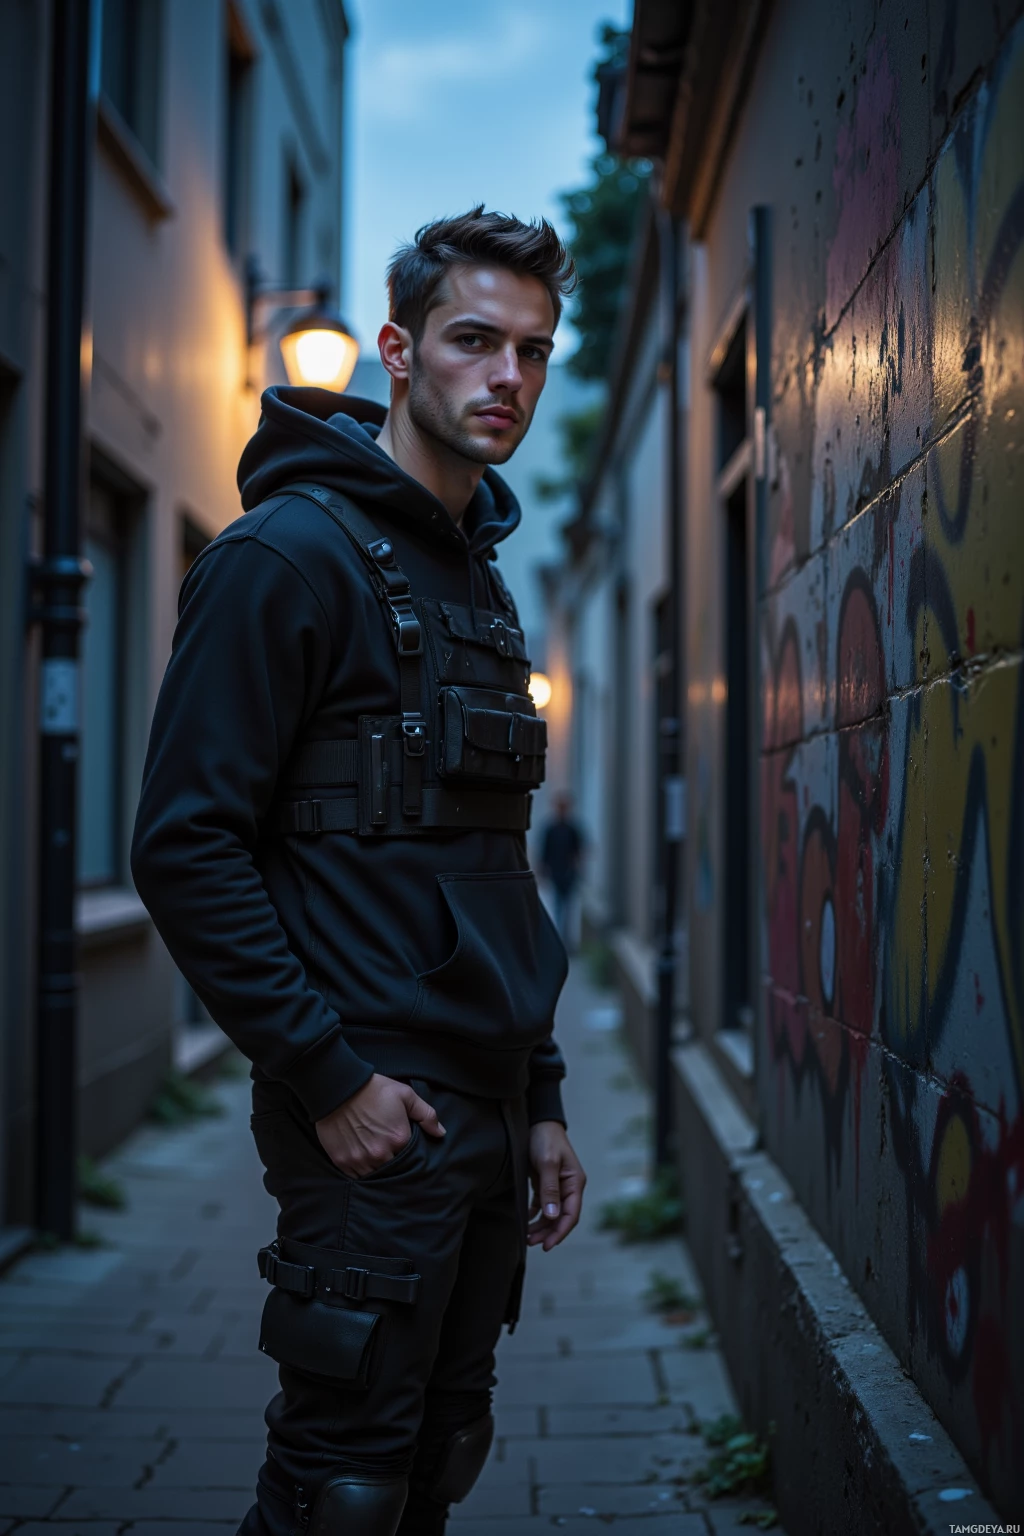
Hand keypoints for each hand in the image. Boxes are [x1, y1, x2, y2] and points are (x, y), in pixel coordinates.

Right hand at [316, 1074, 444, 1177]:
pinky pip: (357, 1177)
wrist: (339, 1088)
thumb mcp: (405, 1095)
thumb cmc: (373, 1090)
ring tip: (376, 1157)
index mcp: (399, 1139)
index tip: (403, 1145)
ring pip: (375, 1176)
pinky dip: (361, 1172)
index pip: (411, 1157)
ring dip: (378, 1169)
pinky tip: (363, 1161)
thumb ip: (426, 1115)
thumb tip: (441, 1134)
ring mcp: (360, 1160)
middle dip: (394, 1162)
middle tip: (390, 1152)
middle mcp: (381, 1154)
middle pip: (394, 1169)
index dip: (408, 1152)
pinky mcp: (343, 1162)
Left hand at [527, 1121, 585, 1250]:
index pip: (571, 1214)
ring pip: (551, 1213)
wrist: (538, 1122)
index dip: (560, 1231)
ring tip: (527, 1236)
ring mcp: (557, 1185)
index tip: (548, 1245)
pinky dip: (536, 1215)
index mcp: (575, 1183)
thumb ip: (550, 1189)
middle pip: (561, 1217)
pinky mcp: (546, 1183)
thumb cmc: (546, 1139)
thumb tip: (552, 1216)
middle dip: (548, 1232)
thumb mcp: (547, 1162)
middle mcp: (568, 1187)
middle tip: (531, 1243)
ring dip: (541, 1226)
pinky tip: (527, 1221)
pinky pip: (543, 1205)